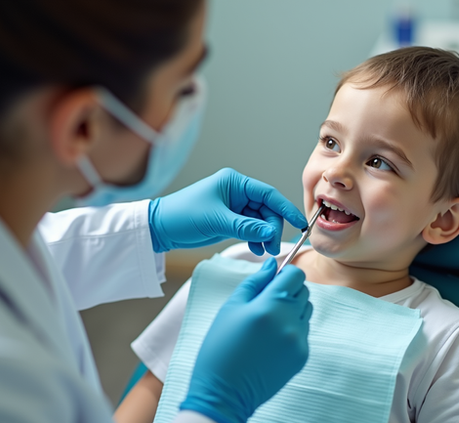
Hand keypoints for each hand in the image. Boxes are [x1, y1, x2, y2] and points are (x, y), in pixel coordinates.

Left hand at [149, 168, 306, 254]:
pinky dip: (255, 239)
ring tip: (264, 250)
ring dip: (265, 235)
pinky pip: (251, 229)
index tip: (299, 223)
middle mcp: (236, 192)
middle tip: (272, 246)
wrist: (160, 228)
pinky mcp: (229, 221)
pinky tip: (255, 248)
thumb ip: (246, 227)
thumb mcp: (217, 220)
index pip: (268, 194)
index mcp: (234, 183)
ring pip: (260, 221)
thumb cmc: (182, 215)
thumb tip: (270, 233)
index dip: (285, 208)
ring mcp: (234, 207)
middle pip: (267, 209)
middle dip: (272, 227)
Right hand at [180, 259, 311, 422]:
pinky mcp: (302, 356)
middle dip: (288, 291)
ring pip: (306, 310)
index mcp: (270, 305)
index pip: (296, 274)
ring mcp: (299, 340)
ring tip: (268, 323)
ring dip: (292, 309)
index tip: (273, 281)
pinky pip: (304, 331)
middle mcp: (290, 321)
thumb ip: (255, 282)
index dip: (285, 273)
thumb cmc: (221, 347)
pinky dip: (292, 330)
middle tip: (265, 303)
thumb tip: (273, 263)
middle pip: (304, 291)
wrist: (224, 392)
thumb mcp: (231, 308)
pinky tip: (270, 341)